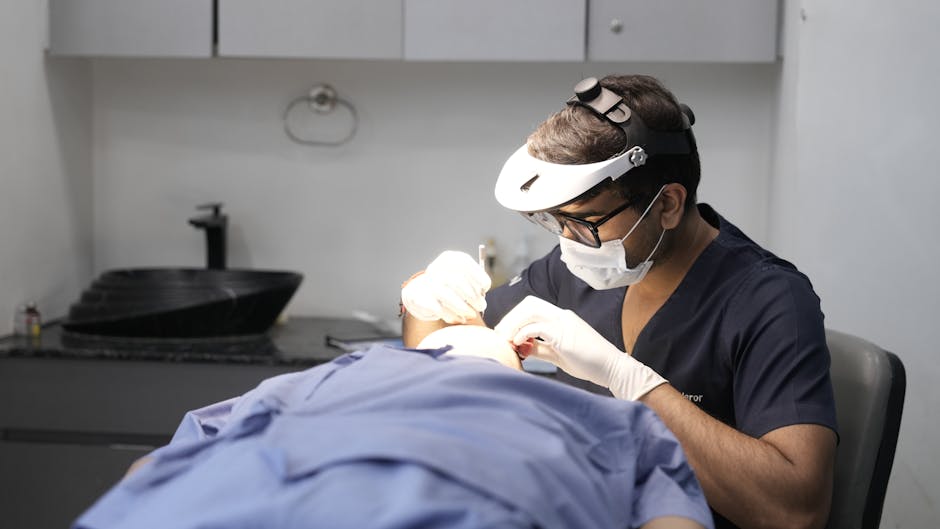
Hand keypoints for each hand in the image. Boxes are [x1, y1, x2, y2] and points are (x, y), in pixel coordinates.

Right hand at [401, 251, 491, 323]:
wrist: (422, 293)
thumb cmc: (450, 286)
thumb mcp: (462, 277)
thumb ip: (473, 283)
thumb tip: (481, 296)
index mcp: (449, 258)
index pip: (465, 264)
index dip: (479, 277)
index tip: (485, 288)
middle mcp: (436, 268)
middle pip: (458, 281)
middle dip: (474, 297)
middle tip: (482, 306)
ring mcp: (427, 284)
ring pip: (449, 296)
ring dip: (464, 308)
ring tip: (471, 315)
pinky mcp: (421, 298)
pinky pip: (440, 309)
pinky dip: (453, 316)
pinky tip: (459, 319)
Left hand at [494, 296, 666, 399]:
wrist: (613, 368)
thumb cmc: (590, 363)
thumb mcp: (559, 355)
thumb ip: (540, 349)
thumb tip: (521, 348)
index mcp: (562, 318)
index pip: (533, 307)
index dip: (516, 317)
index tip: (507, 333)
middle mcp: (562, 316)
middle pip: (529, 304)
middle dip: (511, 317)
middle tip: (501, 335)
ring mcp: (564, 323)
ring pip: (531, 311)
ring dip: (514, 324)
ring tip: (506, 339)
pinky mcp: (565, 335)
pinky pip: (537, 327)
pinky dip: (524, 333)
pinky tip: (518, 344)